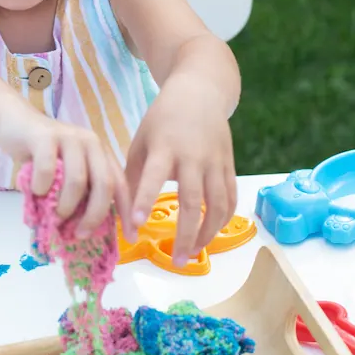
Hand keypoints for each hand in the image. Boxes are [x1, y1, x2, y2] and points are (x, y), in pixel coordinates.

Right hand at [0, 106, 129, 235]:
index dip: (128, 212)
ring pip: (77, 181)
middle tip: (81, 233)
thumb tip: (88, 231)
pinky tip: (36, 190)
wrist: (15, 123)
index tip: (131, 238)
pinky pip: (47, 171)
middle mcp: (91, 143)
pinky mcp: (45, 137)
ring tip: (55, 215)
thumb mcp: (68, 174)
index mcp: (101, 154)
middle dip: (95, 215)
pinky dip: (41, 188)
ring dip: (66, 206)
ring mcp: (69, 137)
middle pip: (104, 184)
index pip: (121, 185)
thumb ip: (81, 194)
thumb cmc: (43, 156)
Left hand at [125, 75, 236, 264]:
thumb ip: (134, 176)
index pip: (154, 177)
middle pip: (193, 201)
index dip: (144, 200)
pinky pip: (231, 199)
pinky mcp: (230, 166)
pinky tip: (210, 234)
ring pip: (217, 205)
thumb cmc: (163, 120)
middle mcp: (193, 156)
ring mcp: (216, 162)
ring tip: (192, 254)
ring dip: (206, 234)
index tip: (135, 224)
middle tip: (175, 261)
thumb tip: (122, 214)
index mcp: (165, 147)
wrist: (201, 93)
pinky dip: (223, 221)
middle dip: (184, 234)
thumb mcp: (141, 141)